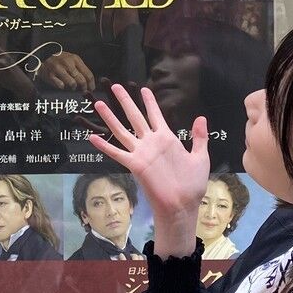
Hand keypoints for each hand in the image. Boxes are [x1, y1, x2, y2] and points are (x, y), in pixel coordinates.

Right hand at [37, 50, 94, 91]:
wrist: (43, 55)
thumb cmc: (60, 60)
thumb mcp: (72, 60)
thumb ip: (80, 69)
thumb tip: (89, 83)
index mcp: (75, 59)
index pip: (88, 74)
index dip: (91, 84)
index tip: (91, 89)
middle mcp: (67, 63)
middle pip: (81, 80)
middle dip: (84, 88)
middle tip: (83, 91)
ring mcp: (58, 69)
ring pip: (72, 84)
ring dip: (73, 88)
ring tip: (71, 86)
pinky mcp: (50, 75)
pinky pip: (61, 86)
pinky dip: (63, 87)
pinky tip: (62, 84)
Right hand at [88, 84, 208, 256]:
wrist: (182, 205)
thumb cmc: (193, 184)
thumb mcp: (200, 158)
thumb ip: (200, 137)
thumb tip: (201, 117)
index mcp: (167, 139)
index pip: (155, 115)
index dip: (149, 102)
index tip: (143, 88)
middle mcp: (151, 143)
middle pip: (135, 117)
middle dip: (125, 101)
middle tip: (115, 86)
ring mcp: (141, 153)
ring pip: (122, 131)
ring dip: (110, 117)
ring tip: (99, 104)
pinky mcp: (135, 165)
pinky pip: (117, 153)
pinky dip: (104, 146)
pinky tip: (92, 137)